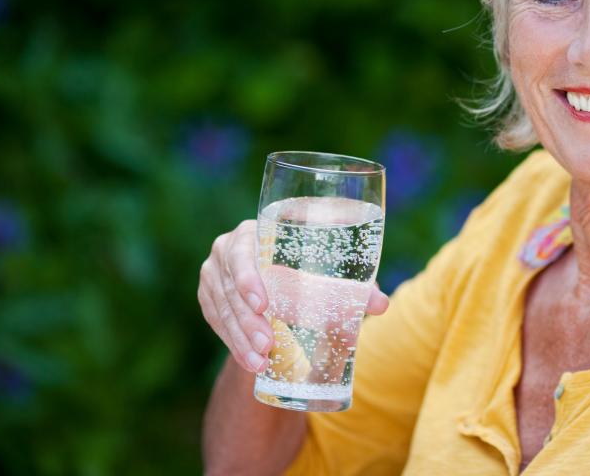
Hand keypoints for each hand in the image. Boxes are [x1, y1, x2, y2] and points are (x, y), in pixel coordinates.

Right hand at [198, 220, 390, 373]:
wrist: (279, 279)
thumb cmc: (309, 268)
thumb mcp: (327, 274)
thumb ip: (353, 288)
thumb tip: (381, 304)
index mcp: (255, 229)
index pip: (243, 248)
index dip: (248, 276)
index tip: (264, 305)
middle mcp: (227, 248)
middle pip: (230, 284)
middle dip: (247, 319)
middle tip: (268, 344)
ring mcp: (214, 273)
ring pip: (222, 307)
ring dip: (239, 336)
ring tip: (259, 361)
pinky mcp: (209, 297)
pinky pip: (216, 321)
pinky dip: (232, 342)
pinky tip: (249, 361)